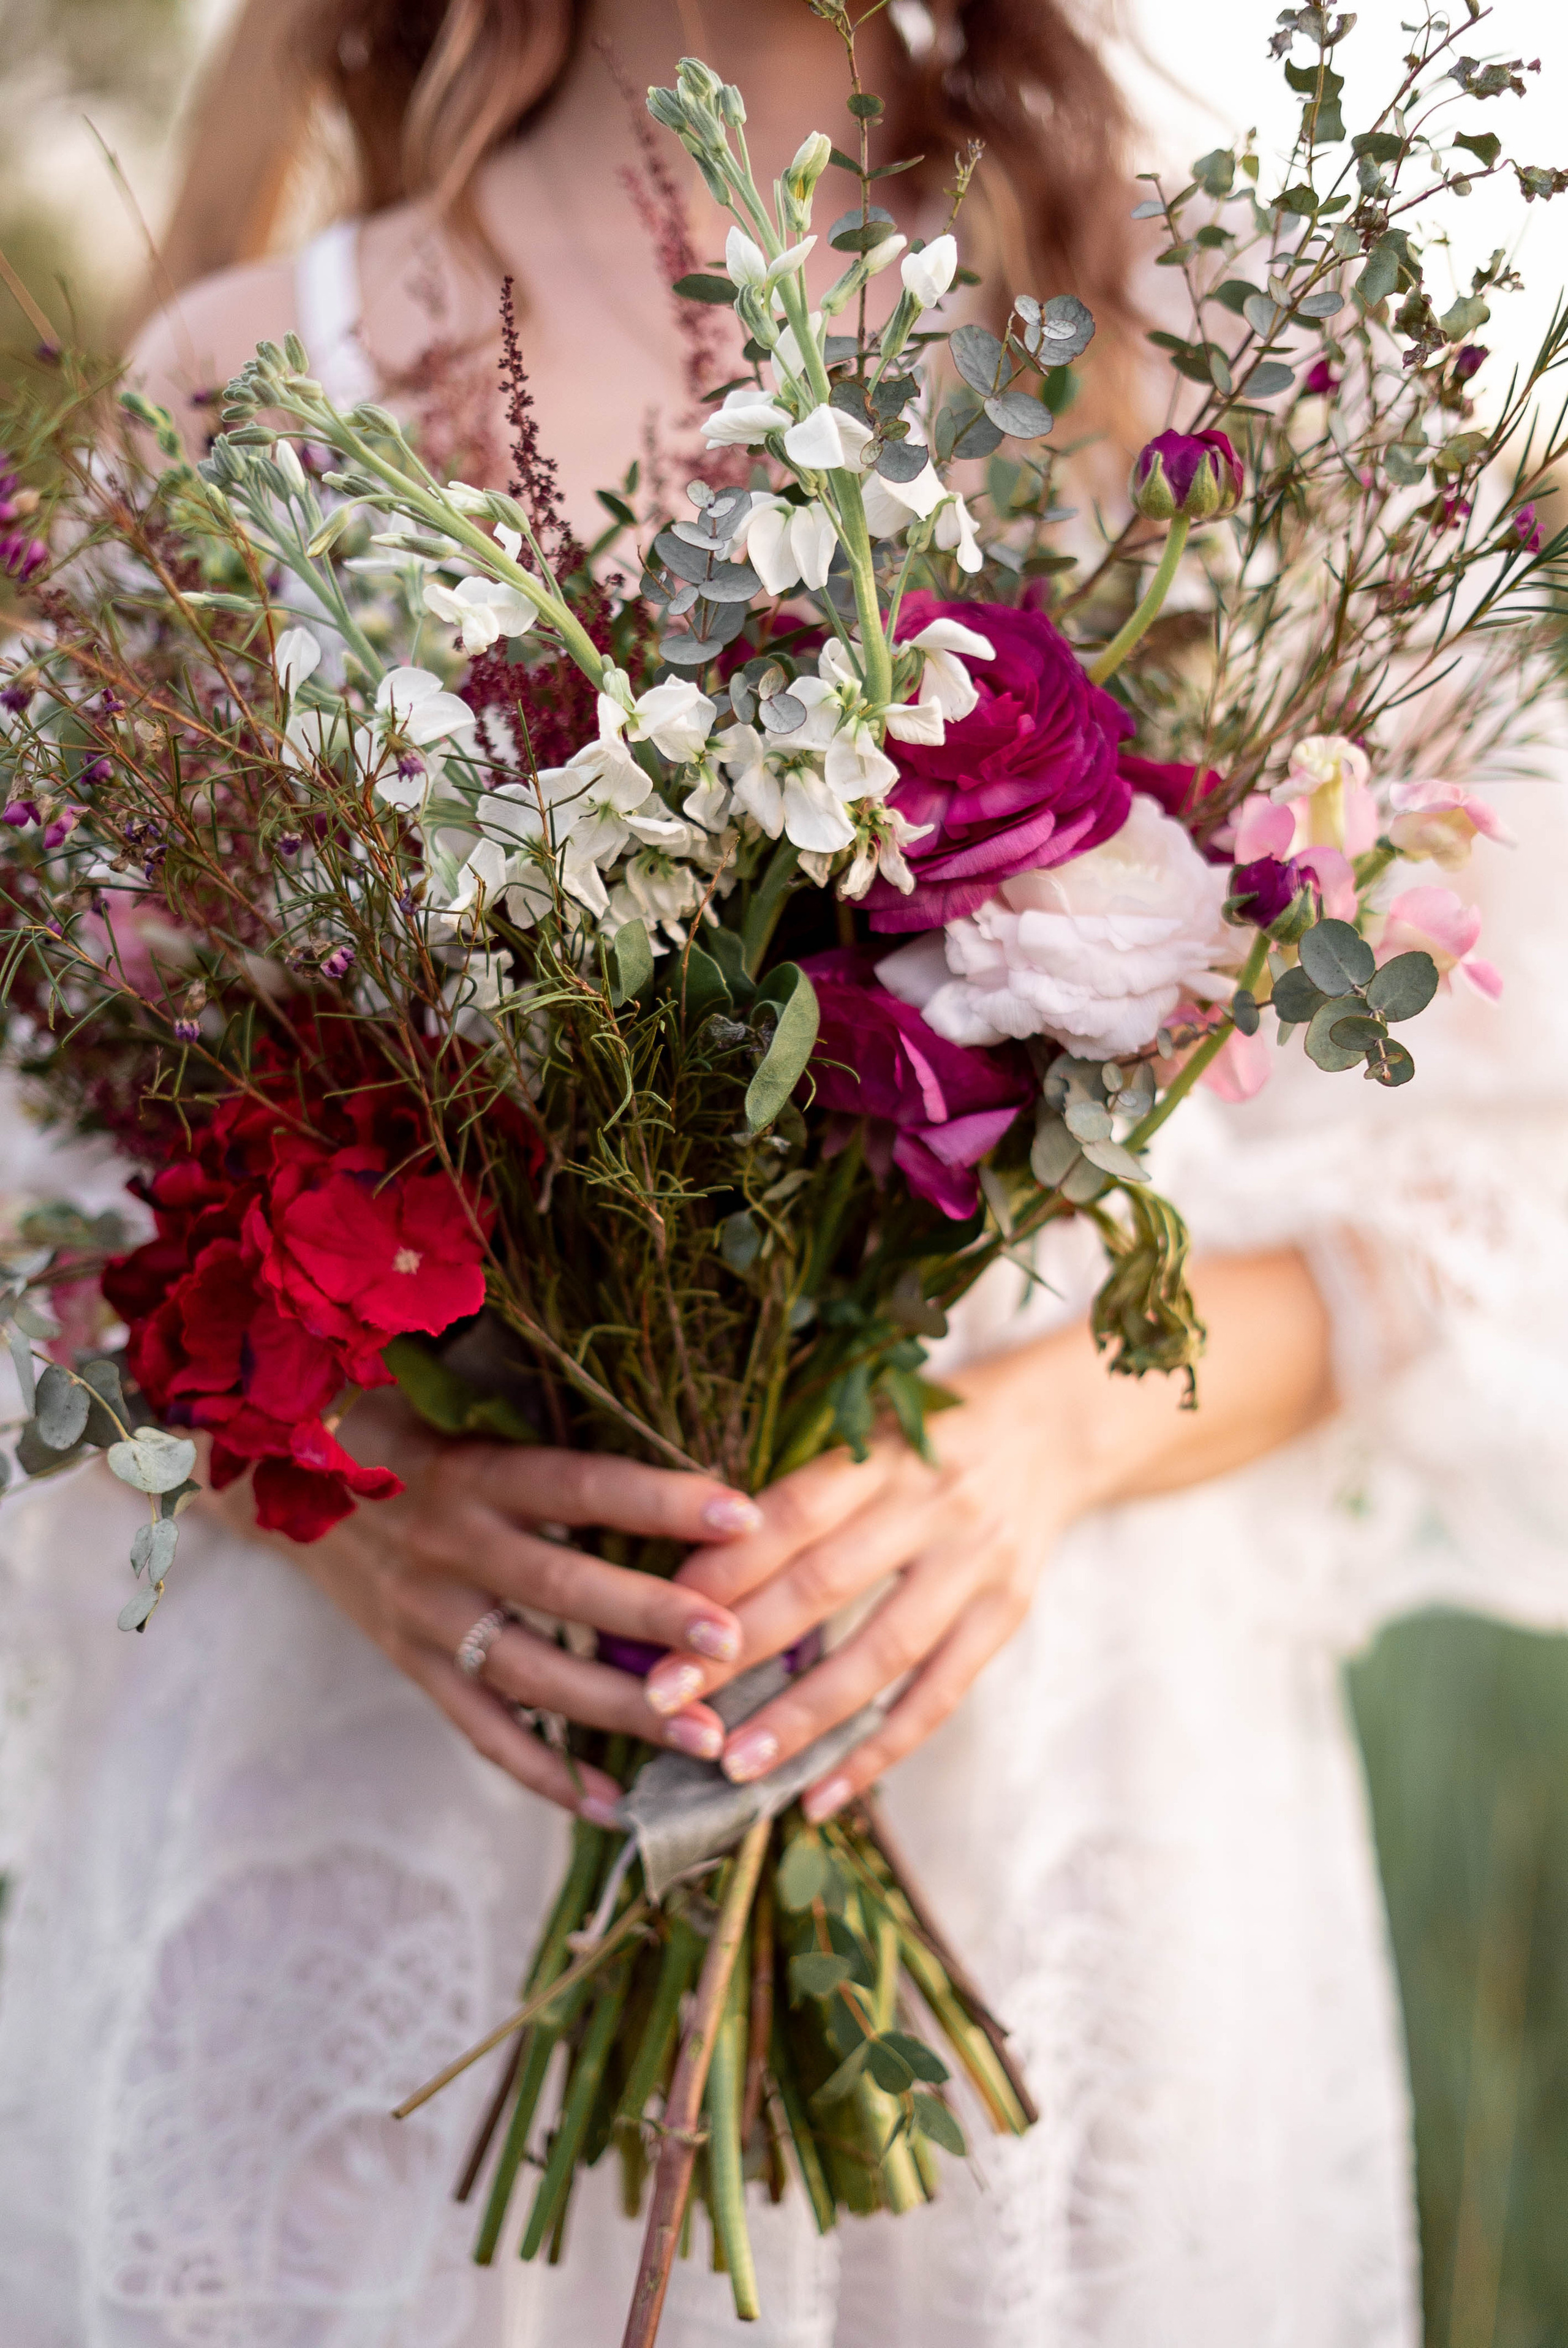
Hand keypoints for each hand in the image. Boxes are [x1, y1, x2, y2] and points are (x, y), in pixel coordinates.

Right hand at [198, 1391, 762, 1817]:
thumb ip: (551, 1432)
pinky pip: (482, 1730)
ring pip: (531, 1672)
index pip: (580, 1484)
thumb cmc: (401, 1428)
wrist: (272, 1473)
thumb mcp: (461, 1407)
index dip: (660, 1497)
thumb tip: (682, 1441)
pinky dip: (545, 1771)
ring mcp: (425, 1612)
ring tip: (704, 1740)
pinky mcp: (409, 1663)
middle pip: (562, 1585)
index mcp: (472, 1469)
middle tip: (735, 1643)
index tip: (745, 1512)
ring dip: (620, 1712)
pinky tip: (612, 1806)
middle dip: (653, 1618)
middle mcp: (447, 1543)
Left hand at [643, 1249, 1334, 1820]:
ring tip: (736, 1765)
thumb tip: (694, 1572)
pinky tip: (822, 1795)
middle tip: (663, 1700)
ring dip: (803, 1716)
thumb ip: (800, 1492)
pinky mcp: (1007, 1615)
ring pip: (881, 1654)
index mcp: (887, 1450)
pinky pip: (938, 1696)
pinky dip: (879, 1750)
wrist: (1059, 1427)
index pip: (795, 1511)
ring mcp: (977, 1566)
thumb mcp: (871, 1430)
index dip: (726, 1564)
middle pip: (826, 1586)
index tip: (659, 1612)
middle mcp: (935, 1505)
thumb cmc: (933, 1431)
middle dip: (738, 1647)